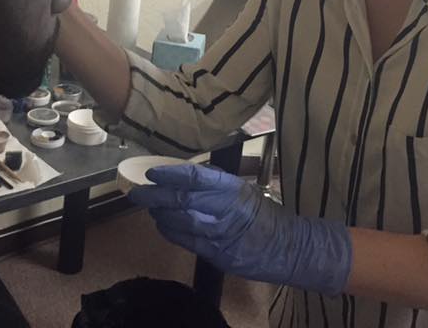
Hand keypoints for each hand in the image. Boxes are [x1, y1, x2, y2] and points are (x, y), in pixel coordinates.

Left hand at [129, 163, 351, 294]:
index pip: (197, 177)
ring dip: (160, 215)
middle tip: (137, 193)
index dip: (171, 174)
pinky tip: (162, 226)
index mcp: (233, 189)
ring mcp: (222, 234)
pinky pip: (188, 242)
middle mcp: (226, 209)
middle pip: (183, 199)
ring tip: (149, 208)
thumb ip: (216, 186)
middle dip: (156, 196)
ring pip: (181, 222)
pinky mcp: (219, 255)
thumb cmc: (265, 215)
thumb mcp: (244, 191)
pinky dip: (171, 233)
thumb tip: (185, 178)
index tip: (153, 173)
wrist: (290, 246)